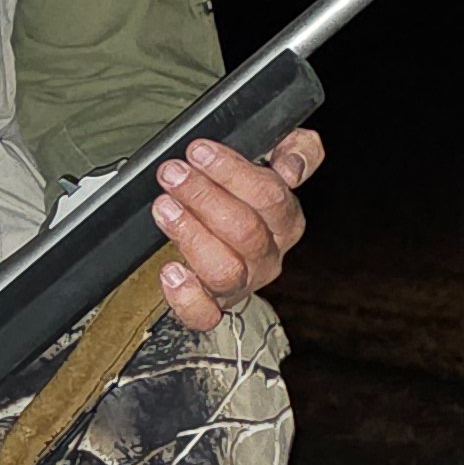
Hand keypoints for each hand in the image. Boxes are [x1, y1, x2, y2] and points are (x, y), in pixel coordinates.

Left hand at [150, 126, 321, 331]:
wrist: (218, 231)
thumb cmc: (242, 192)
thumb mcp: (275, 156)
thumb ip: (298, 150)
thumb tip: (294, 169)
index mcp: (286, 221)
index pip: (270, 197)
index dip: (232, 172)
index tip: (199, 152)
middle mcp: (268, 256)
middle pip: (245, 230)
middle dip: (203, 196)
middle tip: (174, 174)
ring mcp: (242, 283)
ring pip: (225, 269)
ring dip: (191, 234)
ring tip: (165, 207)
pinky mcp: (213, 305)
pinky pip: (204, 314)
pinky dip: (187, 298)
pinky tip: (171, 272)